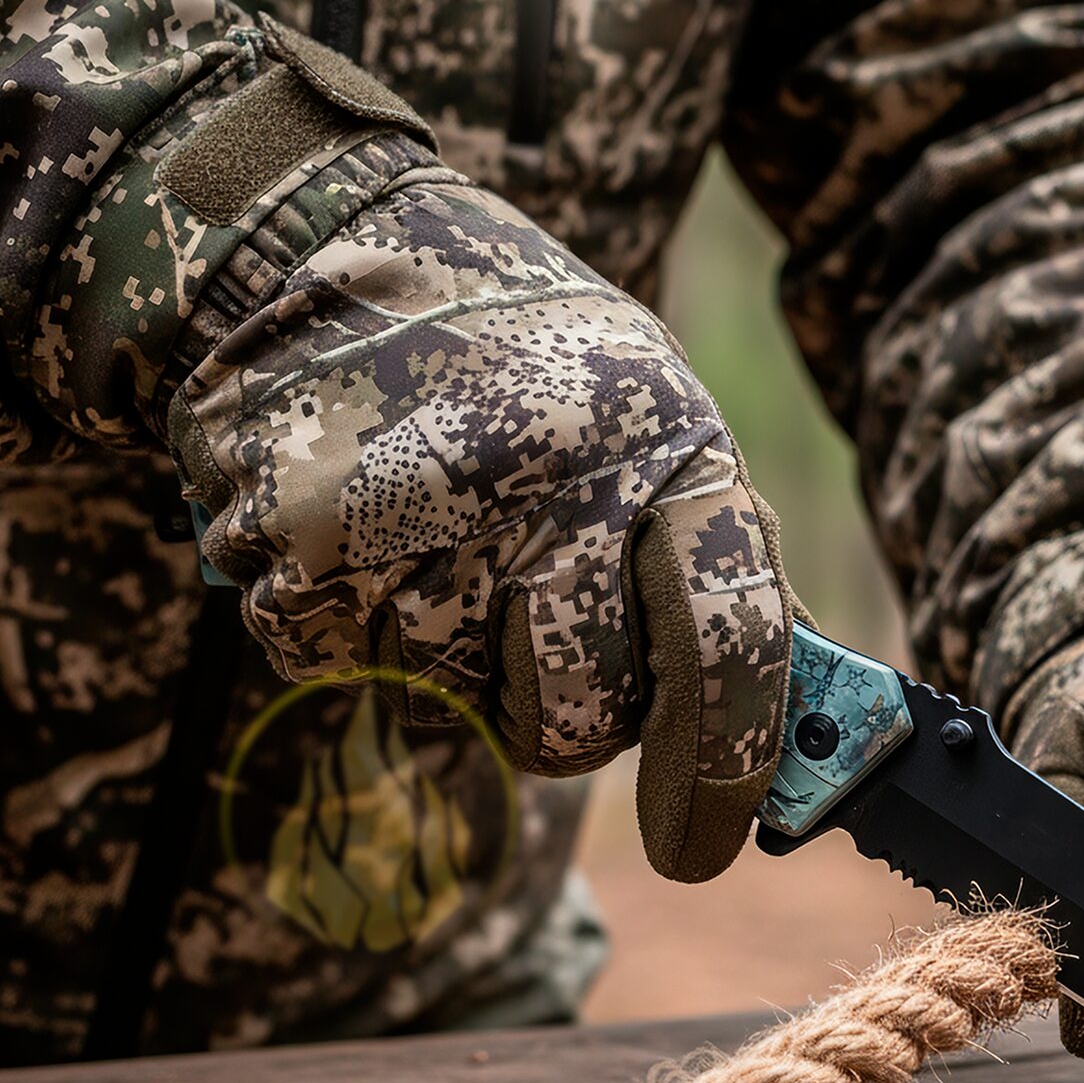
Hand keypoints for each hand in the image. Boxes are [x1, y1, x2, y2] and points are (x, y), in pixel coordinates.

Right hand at [171, 177, 792, 883]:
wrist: (309, 236)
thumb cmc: (516, 347)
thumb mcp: (651, 411)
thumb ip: (713, 560)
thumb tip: (792, 720)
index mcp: (663, 441)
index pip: (727, 644)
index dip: (725, 766)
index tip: (701, 846)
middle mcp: (544, 481)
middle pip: (578, 718)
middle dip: (567, 713)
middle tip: (533, 624)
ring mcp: (410, 523)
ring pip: (455, 705)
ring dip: (452, 650)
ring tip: (434, 519)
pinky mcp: (291, 557)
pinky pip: (346, 672)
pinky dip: (353, 625)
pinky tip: (360, 523)